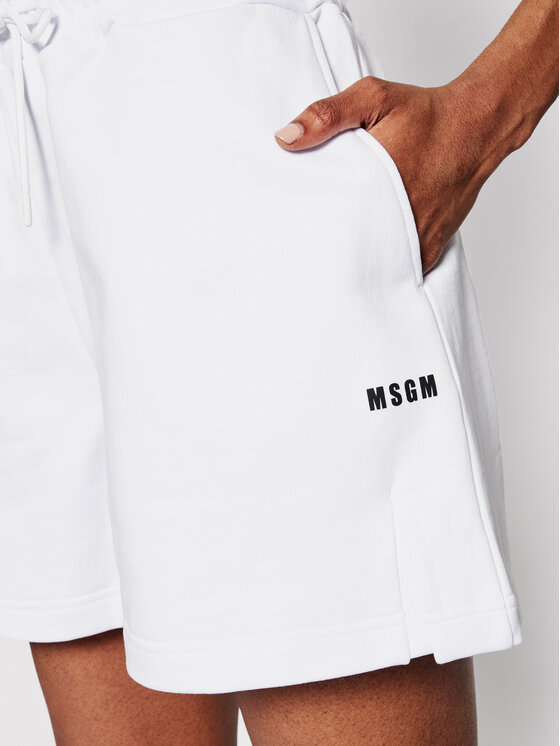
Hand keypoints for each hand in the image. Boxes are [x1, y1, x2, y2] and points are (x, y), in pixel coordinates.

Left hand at [274, 76, 491, 276]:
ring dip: (357, 260)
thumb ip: (327, 116)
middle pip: (350, 249)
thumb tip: (285, 139)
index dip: (308, 228)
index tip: (291, 231)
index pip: (329, 220)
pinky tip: (368, 260)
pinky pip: (401, 267)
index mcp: (375, 183)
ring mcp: (416, 237)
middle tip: (306, 249)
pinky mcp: (430, 246)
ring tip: (333, 258)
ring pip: (376, 263)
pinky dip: (385, 265)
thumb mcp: (373, 97)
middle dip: (328, 249)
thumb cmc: (425, 113)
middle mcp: (398, 217)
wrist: (477, 127)